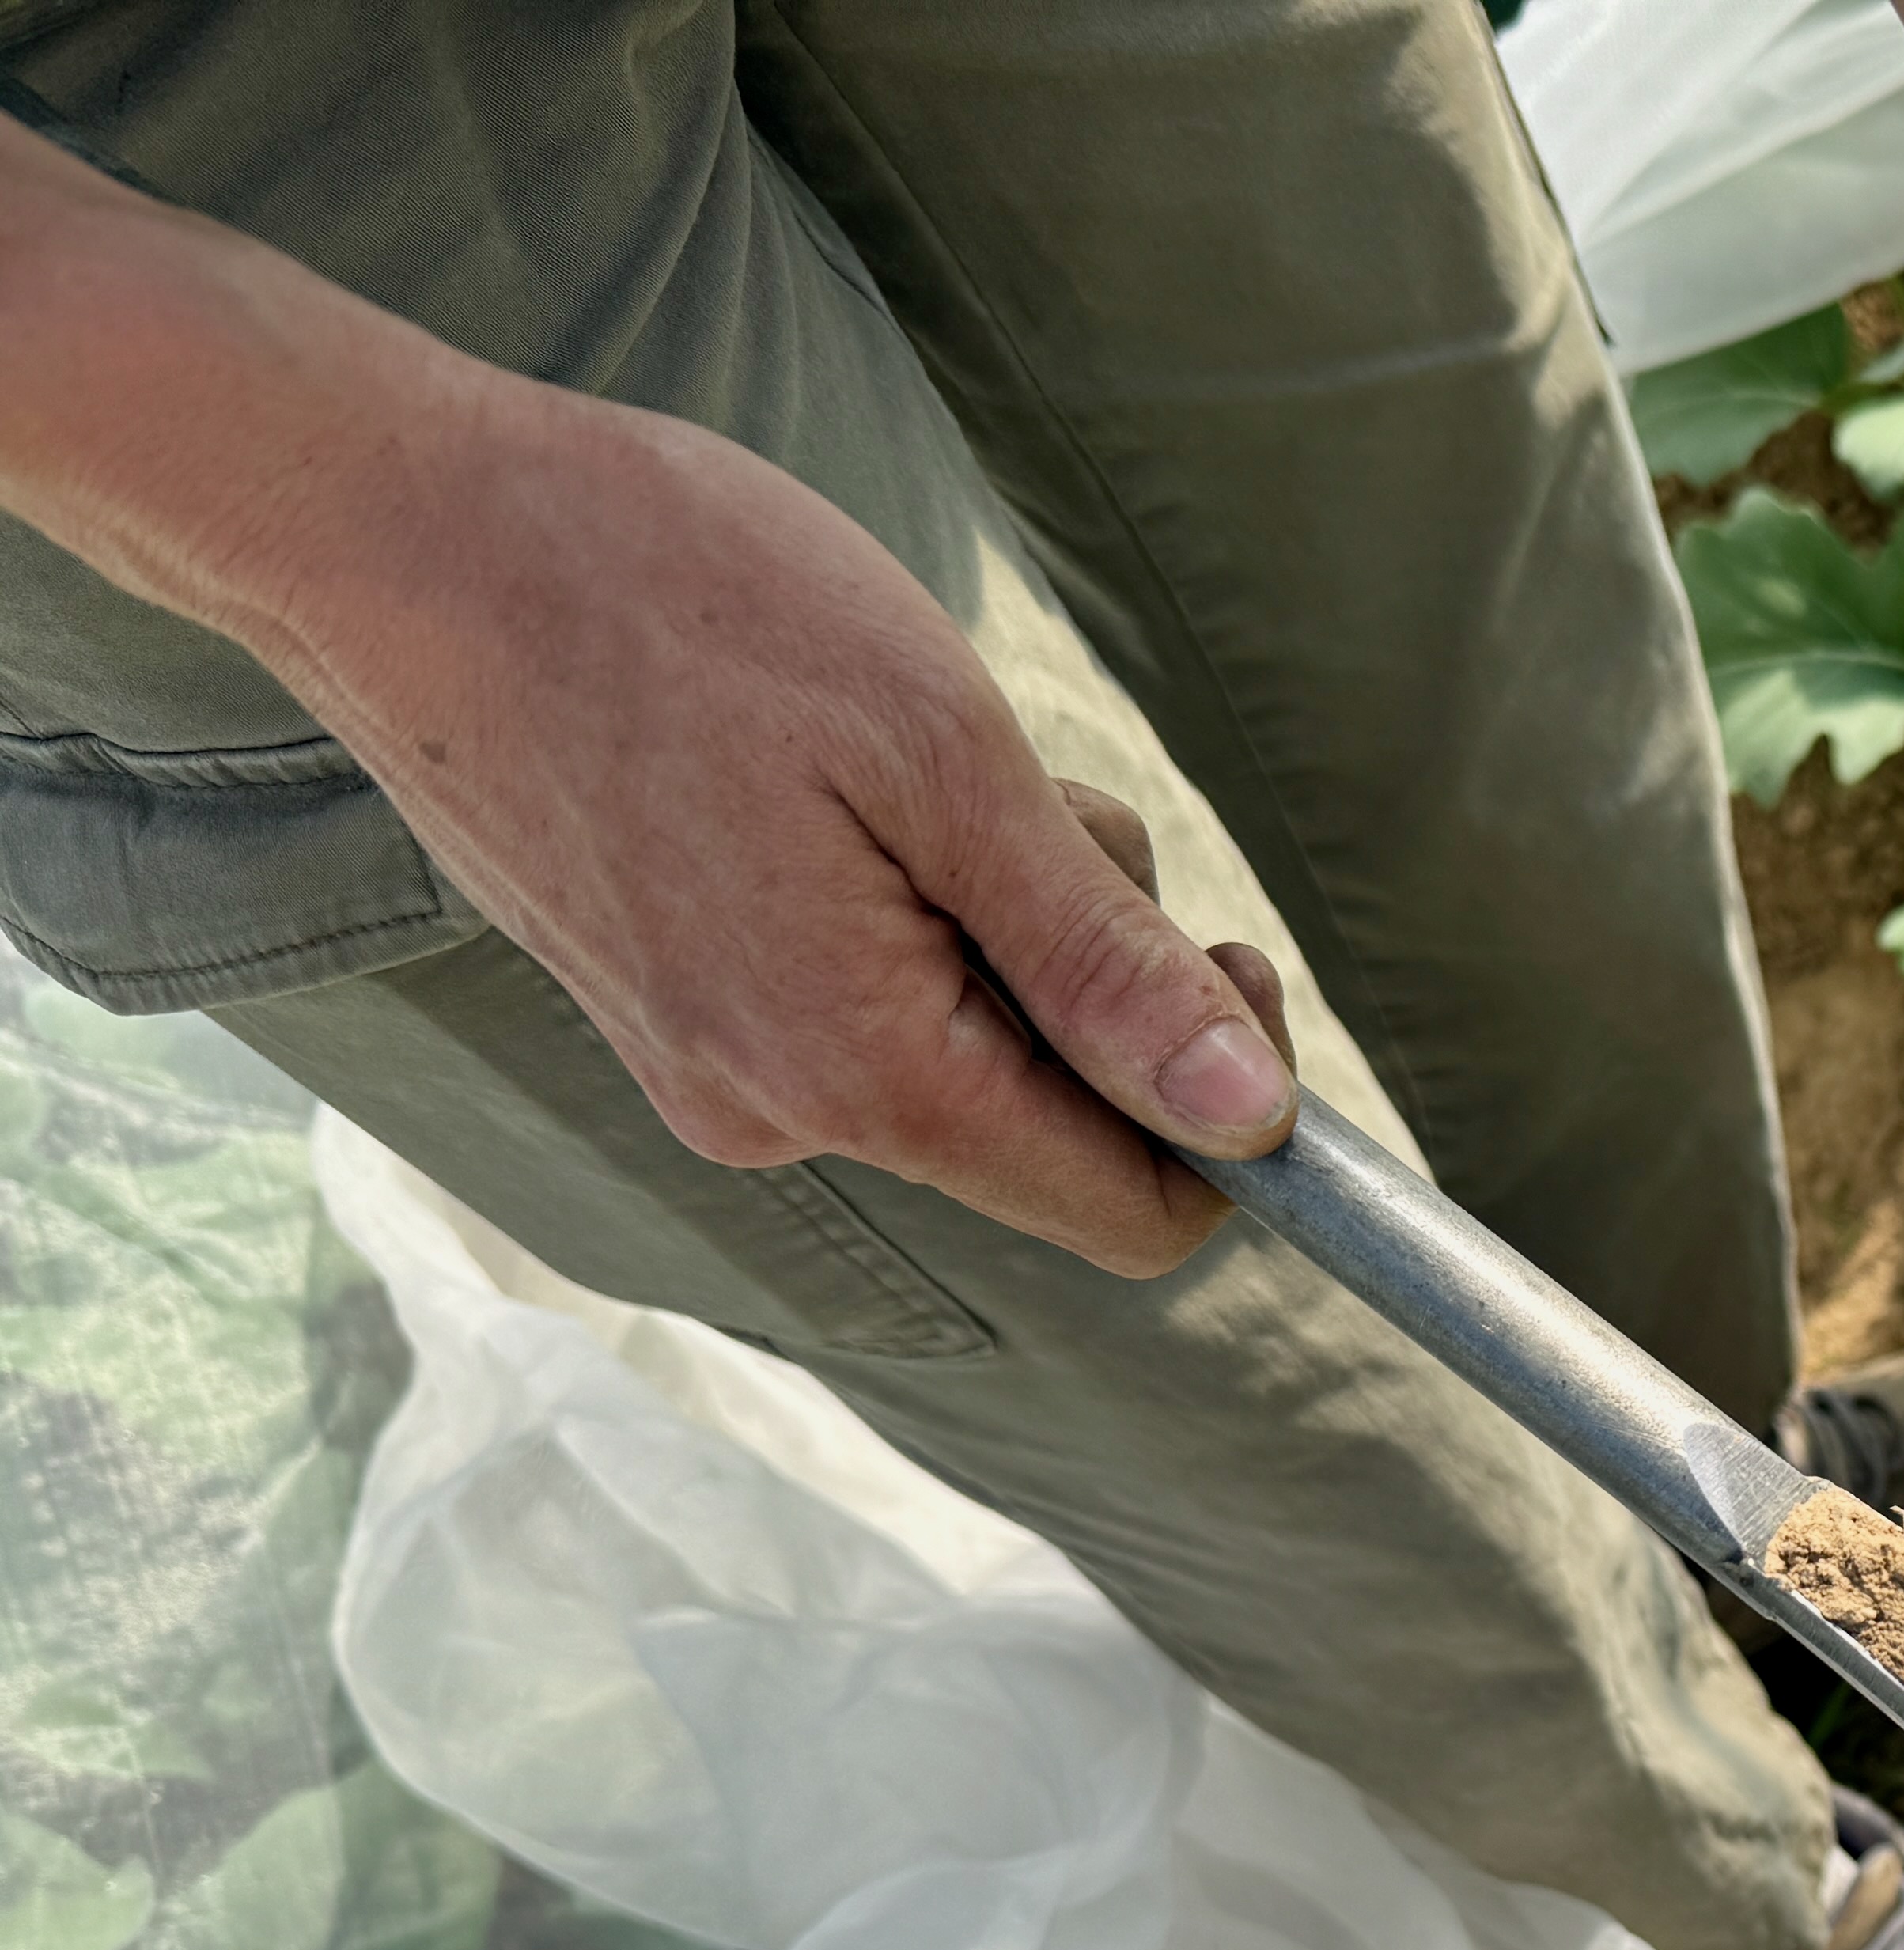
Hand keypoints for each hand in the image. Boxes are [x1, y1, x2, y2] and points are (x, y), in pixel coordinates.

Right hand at [221, 339, 1297, 1272]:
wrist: (394, 529)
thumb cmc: (674, 600)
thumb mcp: (947, 760)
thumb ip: (1102, 965)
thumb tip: (1252, 1122)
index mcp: (861, 1077)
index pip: (1126, 1209)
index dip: (1222, 1114)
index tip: (1230, 955)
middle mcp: (773, 1118)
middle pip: (1044, 1124)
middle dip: (1089, 976)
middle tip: (1024, 794)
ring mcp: (704, 1069)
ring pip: (952, 1048)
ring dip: (990, 919)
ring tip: (890, 756)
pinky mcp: (661, 1006)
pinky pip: (854, 1000)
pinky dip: (896, 906)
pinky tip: (815, 775)